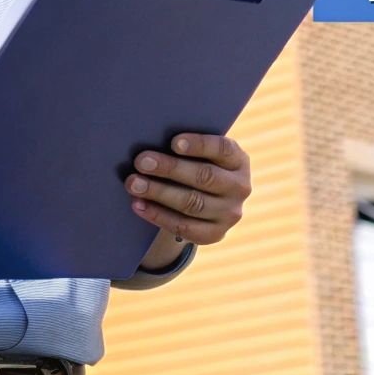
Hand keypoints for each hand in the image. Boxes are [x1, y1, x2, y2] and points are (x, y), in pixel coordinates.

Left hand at [125, 133, 251, 253]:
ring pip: (192, 203)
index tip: (173, 142)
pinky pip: (184, 226)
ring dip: (159, 192)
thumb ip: (186, 149)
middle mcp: (239, 188)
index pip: (223, 149)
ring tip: (134, 183)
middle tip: (141, 161)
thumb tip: (152, 140)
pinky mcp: (215, 234)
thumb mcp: (202, 155)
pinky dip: (158, 215)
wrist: (206, 203)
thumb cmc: (195, 166)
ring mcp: (229, 214)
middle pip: (204, 177)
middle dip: (170, 168)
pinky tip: (138, 205)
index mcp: (239, 161)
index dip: (199, 145)